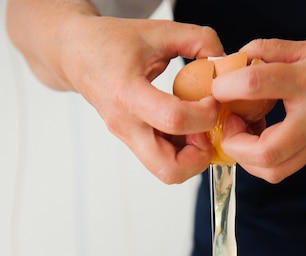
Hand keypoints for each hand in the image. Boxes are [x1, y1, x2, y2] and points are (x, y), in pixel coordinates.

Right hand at [63, 17, 224, 182]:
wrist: (77, 56)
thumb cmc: (113, 42)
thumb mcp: (158, 31)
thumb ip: (198, 40)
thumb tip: (226, 64)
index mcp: (128, 93)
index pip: (173, 119)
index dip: (204, 115)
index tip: (213, 100)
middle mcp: (126, 124)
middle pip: (169, 168)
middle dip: (199, 157)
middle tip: (206, 131)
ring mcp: (128, 139)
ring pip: (167, 173)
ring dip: (192, 158)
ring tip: (197, 129)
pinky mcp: (133, 144)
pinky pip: (163, 162)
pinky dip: (182, 153)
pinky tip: (186, 128)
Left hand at [211, 21, 305, 182]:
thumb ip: (270, 52)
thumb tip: (237, 61)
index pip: (256, 85)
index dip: (226, 86)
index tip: (217, 85)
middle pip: (265, 153)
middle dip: (235, 143)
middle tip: (228, 123)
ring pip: (274, 170)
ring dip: (247, 159)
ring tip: (242, 133)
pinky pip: (284, 167)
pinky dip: (263, 160)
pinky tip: (260, 138)